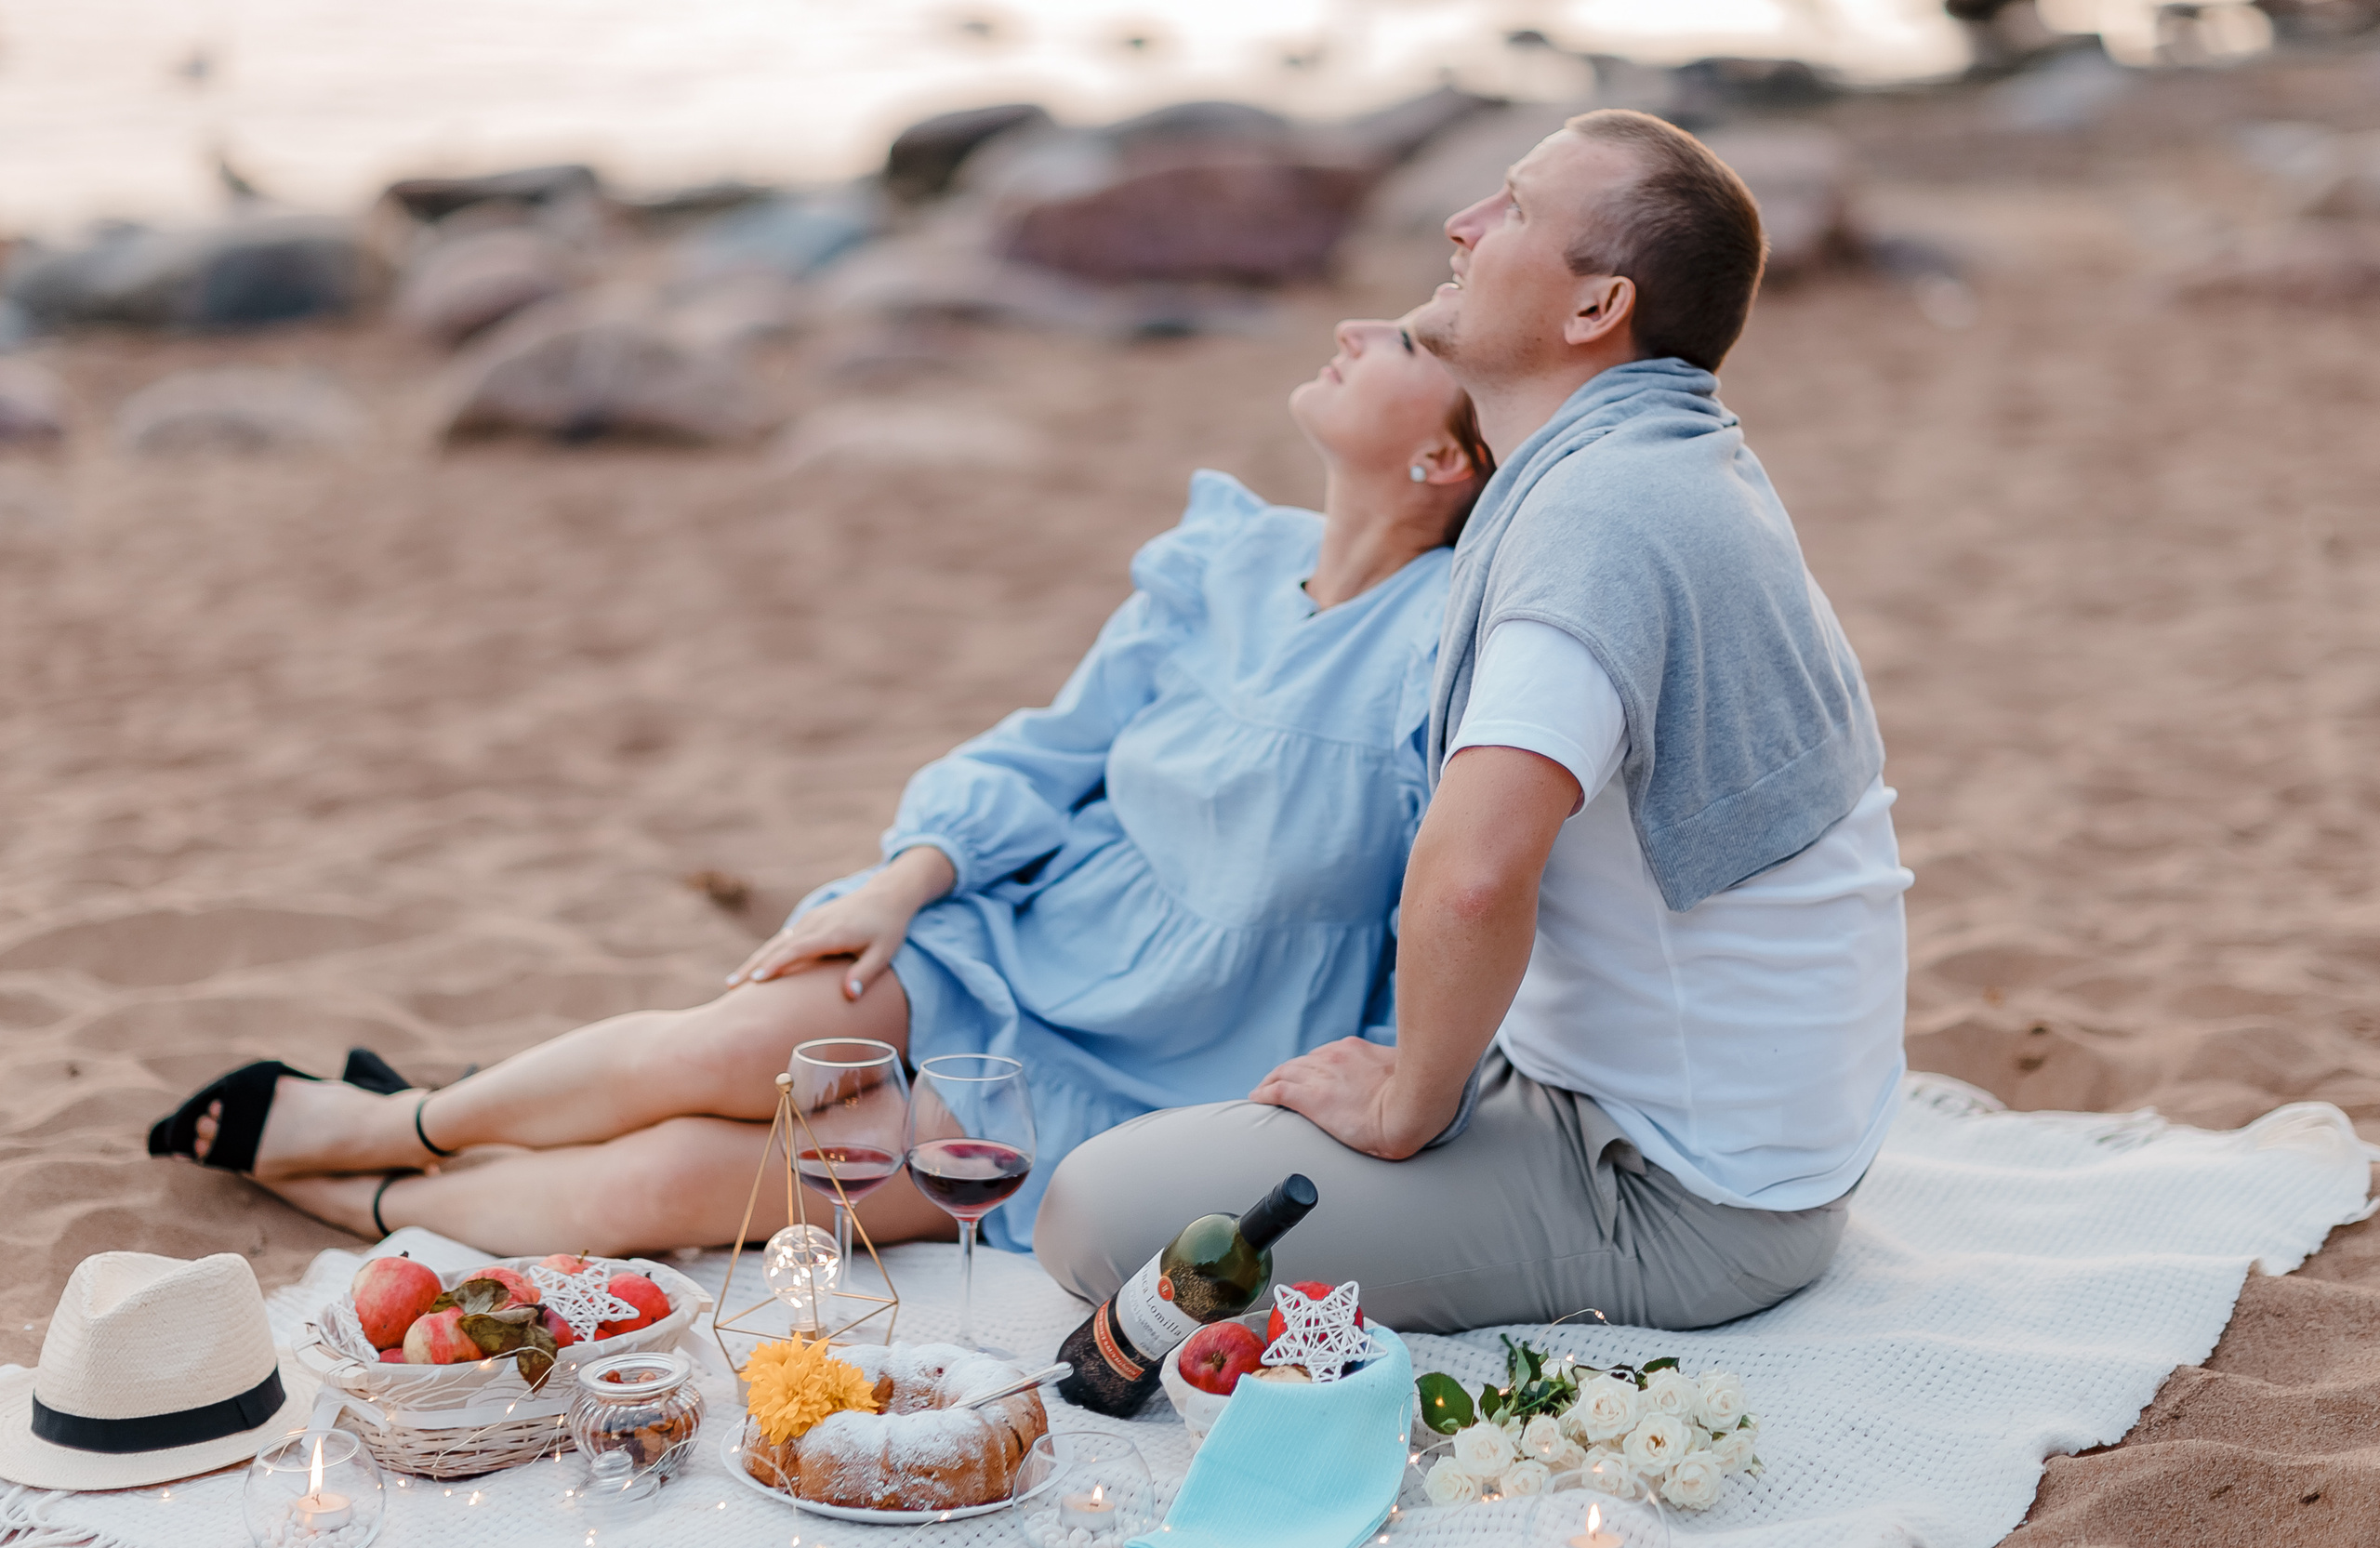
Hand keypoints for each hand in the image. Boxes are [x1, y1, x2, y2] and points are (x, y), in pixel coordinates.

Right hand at [729, 847, 954, 999]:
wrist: (886, 895)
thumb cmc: (888, 927)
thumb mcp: (884, 952)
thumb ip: (866, 973)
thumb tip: (850, 996)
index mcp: (833, 933)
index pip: (797, 950)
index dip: (775, 964)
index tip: (755, 980)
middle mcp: (817, 924)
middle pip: (778, 946)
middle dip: (754, 966)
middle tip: (731, 987)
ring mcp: (811, 920)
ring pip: (777, 942)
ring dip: (755, 960)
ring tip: (734, 982)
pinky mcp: (811, 920)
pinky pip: (784, 938)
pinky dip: (767, 952)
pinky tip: (755, 968)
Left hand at [1250, 1038, 1435, 1160]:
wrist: (1414, 1108)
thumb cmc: (1417, 1095)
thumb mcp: (1403, 1071)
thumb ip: (1390, 1071)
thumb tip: (1397, 1080)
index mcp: (1354, 1049)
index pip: (1322, 1055)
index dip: (1310, 1065)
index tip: (1306, 1073)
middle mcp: (1333, 1058)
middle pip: (1300, 1062)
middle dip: (1286, 1072)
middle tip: (1275, 1082)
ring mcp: (1322, 1077)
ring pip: (1285, 1073)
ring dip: (1271, 1081)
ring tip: (1262, 1090)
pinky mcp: (1314, 1099)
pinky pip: (1280, 1091)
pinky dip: (1265, 1093)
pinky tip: (1257, 1099)